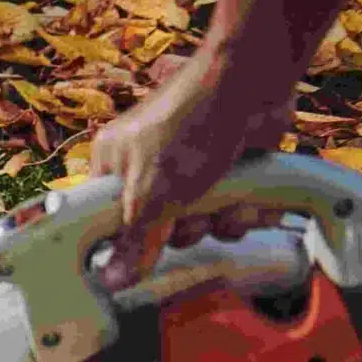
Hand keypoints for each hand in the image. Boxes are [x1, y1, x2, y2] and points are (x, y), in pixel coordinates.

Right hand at [87, 46, 299, 285]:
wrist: (251, 81)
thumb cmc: (189, 128)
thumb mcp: (151, 194)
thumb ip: (133, 240)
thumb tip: (110, 280)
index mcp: (113, 166)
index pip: (107, 220)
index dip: (127, 241)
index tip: (145, 250)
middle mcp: (148, 168)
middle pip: (159, 229)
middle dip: (186, 228)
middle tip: (194, 213)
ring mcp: (190, 168)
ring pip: (200, 222)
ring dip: (221, 220)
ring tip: (232, 199)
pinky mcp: (227, 168)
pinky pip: (229, 208)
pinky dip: (245, 208)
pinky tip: (255, 198)